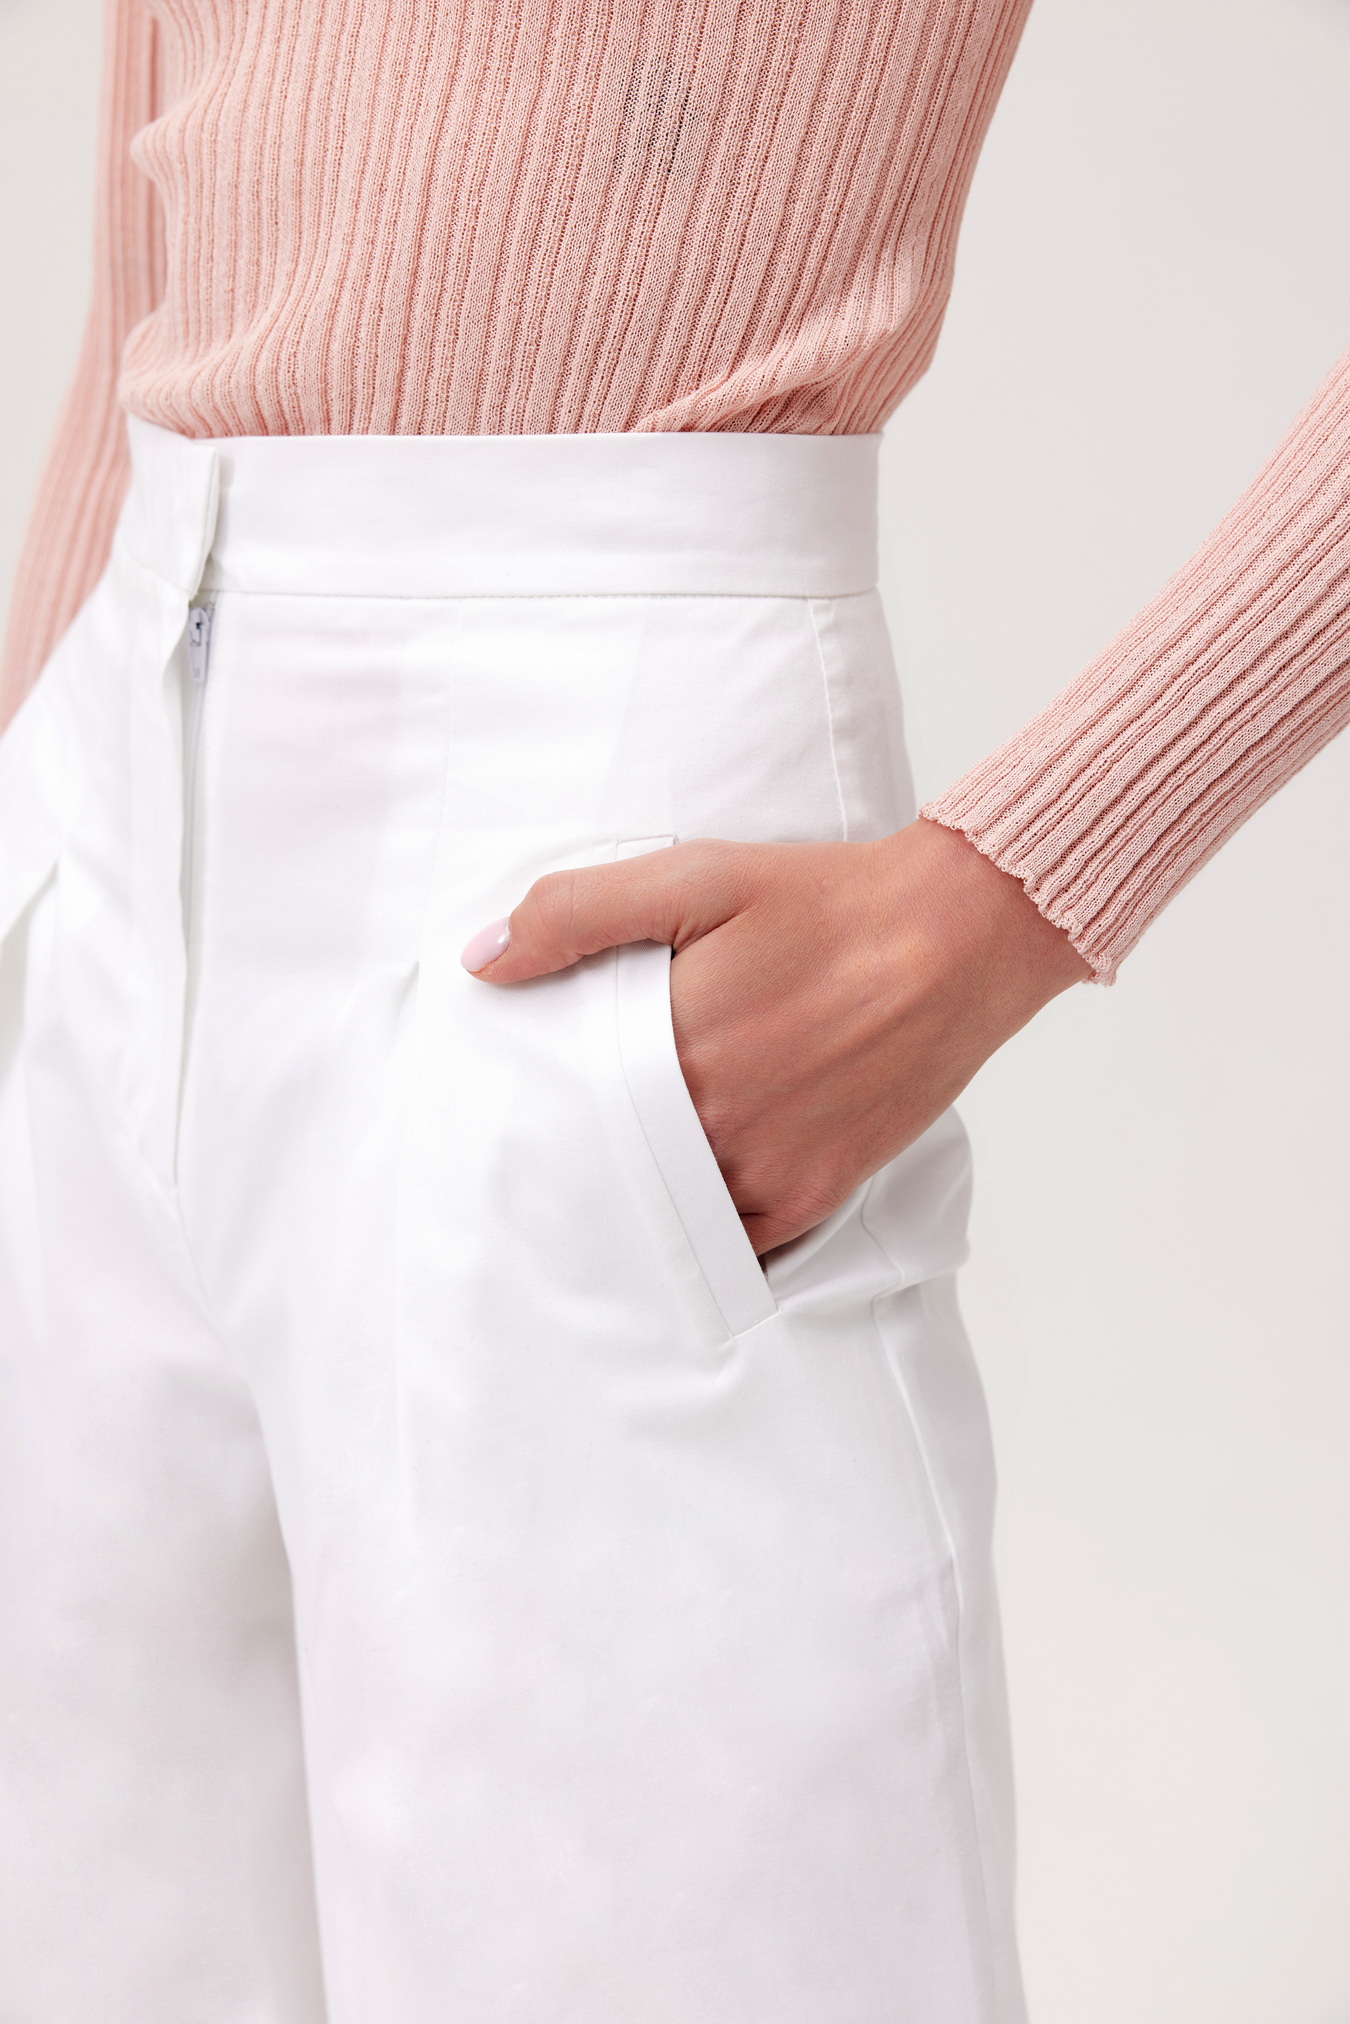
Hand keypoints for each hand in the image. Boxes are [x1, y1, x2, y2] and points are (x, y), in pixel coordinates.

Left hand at [461, 820, 1091, 1254]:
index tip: (514, 1100)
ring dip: (641, 1191)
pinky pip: (732, 1240)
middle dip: (580, 1152)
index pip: (568, 1101)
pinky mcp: (813, 1194)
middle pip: (611, 1159)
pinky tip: (682, 1199)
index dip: (540, 1101)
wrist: (961, 936)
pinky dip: (703, 1226)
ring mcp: (768, 1170)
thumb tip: (483, 960)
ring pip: (667, 1205)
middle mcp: (717, 1123)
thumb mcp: (700, 874)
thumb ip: (581, 913)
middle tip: (549, 1143)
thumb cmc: (830, 901)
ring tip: (618, 1165)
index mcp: (675, 1047)